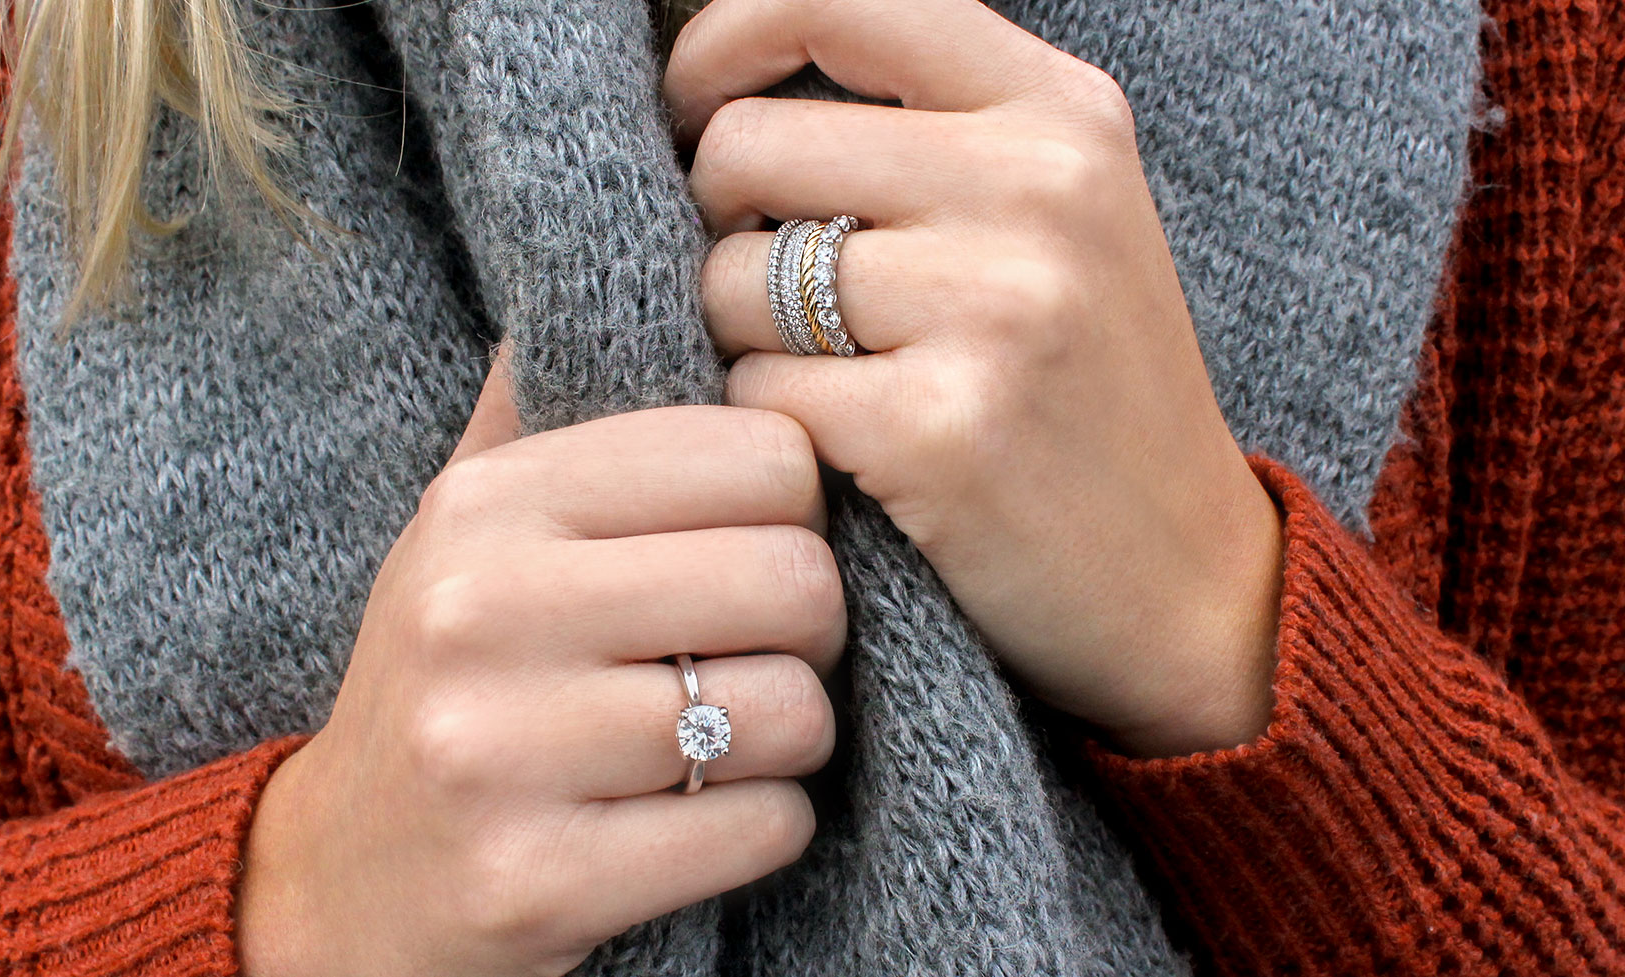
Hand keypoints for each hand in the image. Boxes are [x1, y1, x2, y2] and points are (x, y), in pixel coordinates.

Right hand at [237, 353, 845, 976]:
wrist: (345, 882)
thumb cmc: (448, 679)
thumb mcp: (466, 529)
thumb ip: (544, 407)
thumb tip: (649, 260)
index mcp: (489, 506)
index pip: (763, 456)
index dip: (795, 510)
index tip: (748, 551)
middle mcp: (482, 612)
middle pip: (794, 579)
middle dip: (811, 630)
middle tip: (762, 653)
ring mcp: (502, 754)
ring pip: (793, 711)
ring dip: (792, 738)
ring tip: (728, 737)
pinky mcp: (539, 881)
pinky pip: (765, 827)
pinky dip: (764, 826)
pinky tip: (697, 818)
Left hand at [668, 0, 1283, 756]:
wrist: (1191, 587)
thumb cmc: (1087, 394)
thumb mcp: (1055, 216)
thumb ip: (922, 131)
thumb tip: (717, 89)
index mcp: (1060, 110)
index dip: (721, 41)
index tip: (691, 104)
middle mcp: (1038, 185)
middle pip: (745, 146)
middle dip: (726, 227)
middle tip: (784, 298)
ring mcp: (997, 304)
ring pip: (733, 277)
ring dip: (747, 342)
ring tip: (840, 385)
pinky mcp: (943, 426)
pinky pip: (755, 394)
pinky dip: (774, 432)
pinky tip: (852, 457)